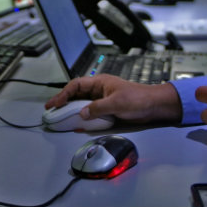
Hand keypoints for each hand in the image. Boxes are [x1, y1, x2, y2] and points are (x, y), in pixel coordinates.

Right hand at [44, 74, 182, 123]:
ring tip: (61, 118)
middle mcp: (99, 90)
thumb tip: (82, 113)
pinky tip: (78, 124)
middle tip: (51, 111)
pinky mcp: (108, 109)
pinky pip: (91, 112)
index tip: (54, 104)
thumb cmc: (138, 99)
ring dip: (72, 110)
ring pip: (82, 104)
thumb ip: (98, 108)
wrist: (154, 105)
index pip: (76, 85)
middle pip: (76, 94)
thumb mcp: (116, 103)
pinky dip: (83, 117)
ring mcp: (103, 99)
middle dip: (63, 102)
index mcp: (99, 82)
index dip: (63, 94)